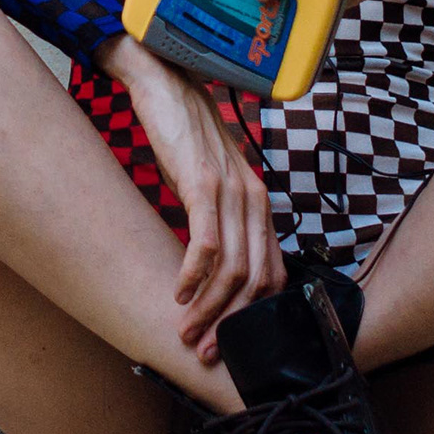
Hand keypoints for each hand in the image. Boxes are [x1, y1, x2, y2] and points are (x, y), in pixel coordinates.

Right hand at [99, 36, 281, 353]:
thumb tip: (211, 266)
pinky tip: (176, 292)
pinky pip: (205, 242)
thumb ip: (219, 218)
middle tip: (203, 351)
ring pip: (232, 269)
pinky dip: (192, 276)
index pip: (271, 274)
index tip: (226, 342)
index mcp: (259, 202)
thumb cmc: (182, 135)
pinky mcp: (202, 181)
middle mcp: (253, 198)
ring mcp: (230, 190)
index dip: (251, 315)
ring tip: (185, 330)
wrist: (162, 81)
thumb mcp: (207, 182)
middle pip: (255, 280)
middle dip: (230, 324)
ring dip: (208, 309)